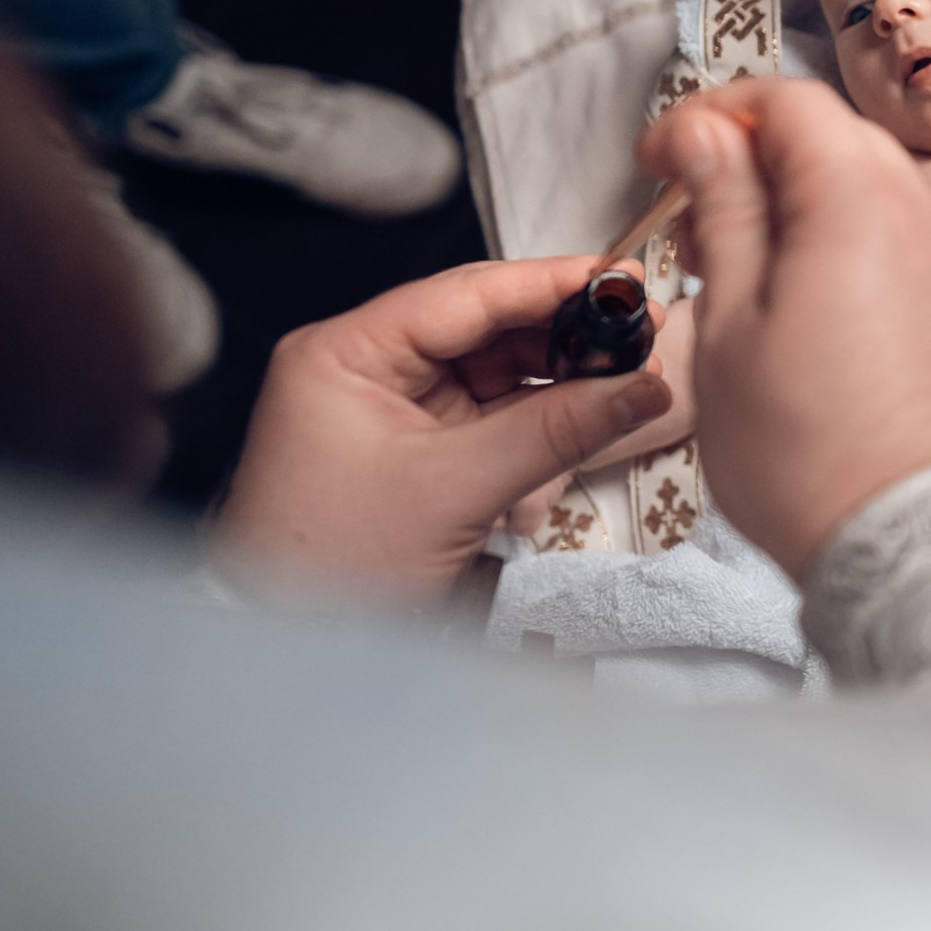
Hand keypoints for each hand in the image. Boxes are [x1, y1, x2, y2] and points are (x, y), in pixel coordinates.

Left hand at [214, 258, 672, 601]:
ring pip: (494, 372)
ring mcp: (388, 410)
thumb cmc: (333, 569)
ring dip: (558, 383)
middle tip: (641, 332)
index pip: (464, 295)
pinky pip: (489, 417)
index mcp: (345, 353)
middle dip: (564, 335)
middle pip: (483, 328)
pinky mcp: (412, 450)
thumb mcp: (455, 490)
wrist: (288, 653)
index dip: (549, 283)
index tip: (622, 278)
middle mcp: (363, 368)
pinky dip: (536, 424)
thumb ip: (556, 431)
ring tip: (626, 383)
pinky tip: (584, 423)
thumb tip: (642, 387)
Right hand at [637, 77, 930, 577]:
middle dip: (753, 156)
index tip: (663, 159)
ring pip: (865, 183)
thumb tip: (706, 138)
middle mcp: (924, 212)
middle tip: (692, 222)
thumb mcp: (731, 326)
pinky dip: (842, 239)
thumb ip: (725, 213)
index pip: (788, 100)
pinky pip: (898, 234)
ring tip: (736, 272)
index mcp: (860, 202)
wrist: (918, 542)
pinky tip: (798, 303)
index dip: (713, 115)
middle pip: (831, 134)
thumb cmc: (814, 455)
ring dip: (796, 200)